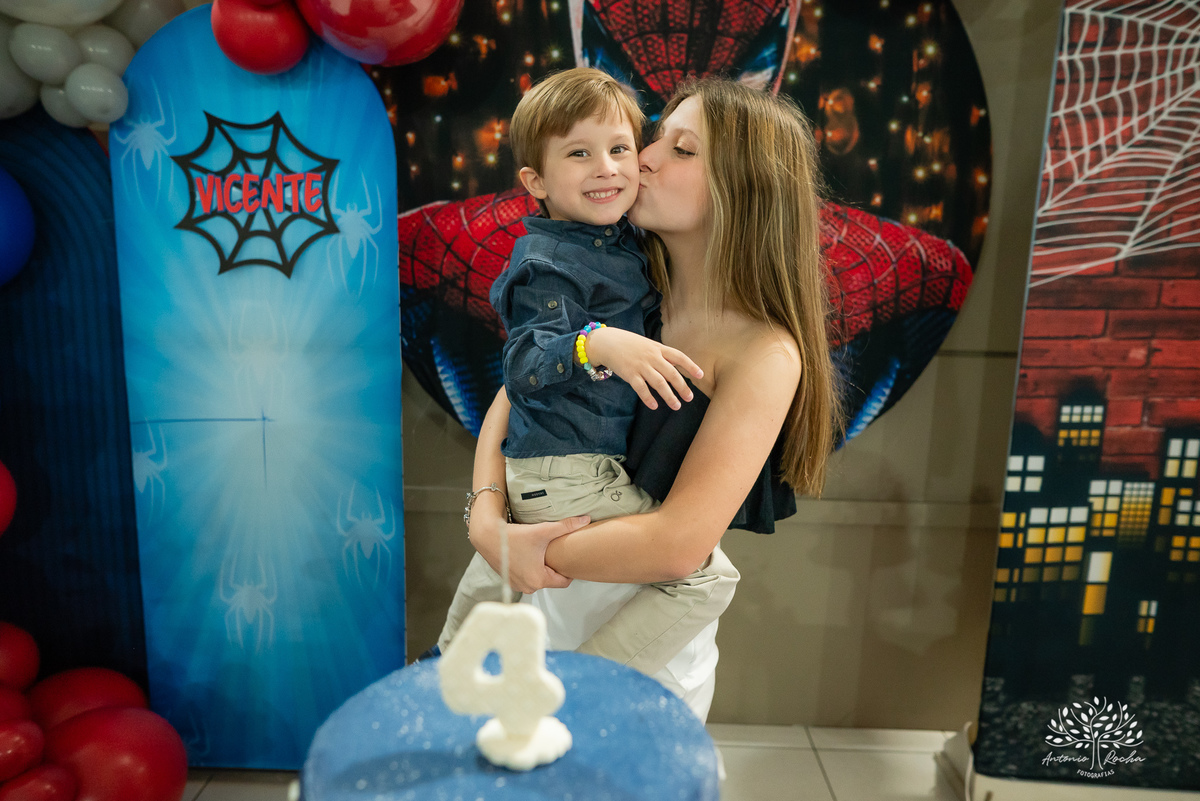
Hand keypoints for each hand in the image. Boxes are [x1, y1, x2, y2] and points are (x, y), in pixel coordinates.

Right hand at [470, 511, 590, 593]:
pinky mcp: (509, 581)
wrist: (487, 536)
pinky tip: (528, 556)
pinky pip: (527, 578)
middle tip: (554, 553)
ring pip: (539, 580)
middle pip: (551, 581)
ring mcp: (517, 586)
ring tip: (540, 554)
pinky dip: (529, 570)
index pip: (565, 581)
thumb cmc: (514, 535)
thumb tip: (586, 519)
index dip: (568, 569)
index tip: (567, 557)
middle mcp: (528, 587)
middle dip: (554, 568)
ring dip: (541, 569)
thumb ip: (566, 526)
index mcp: (539, 580)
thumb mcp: (543, 530)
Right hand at [583, 326, 703, 409]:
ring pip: (659, 383)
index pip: (679, 356)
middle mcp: (652, 357)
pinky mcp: (630, 374)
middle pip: (671, 373)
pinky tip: (655, 406)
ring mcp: (641, 366)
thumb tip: (676, 366)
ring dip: (669, 396)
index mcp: (658, 348)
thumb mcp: (648, 344)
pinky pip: (641, 388)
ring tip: (676, 406)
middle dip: (682, 387)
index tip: (700, 376)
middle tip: (689, 398)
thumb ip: (661, 354)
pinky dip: (648, 398)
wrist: (607, 342)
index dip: (691, 366)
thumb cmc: (629, 344)